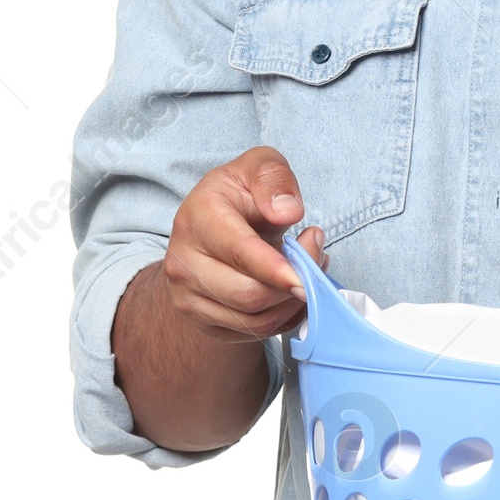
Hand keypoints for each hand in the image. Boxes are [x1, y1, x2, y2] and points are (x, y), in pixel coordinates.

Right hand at [159, 145, 326, 343]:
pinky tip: (292, 291)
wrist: (206, 232)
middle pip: (248, 295)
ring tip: (308, 271)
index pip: (240, 253)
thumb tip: (288, 212)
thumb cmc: (238, 196)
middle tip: (316, 256)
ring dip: (294, 302)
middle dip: (295, 284)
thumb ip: (274, 178)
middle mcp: (183, 262)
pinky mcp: (203, 322)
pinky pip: (255, 333)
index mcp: (197, 218)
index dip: (277, 269)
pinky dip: (285, 317)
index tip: (307, 275)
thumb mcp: (258, 166)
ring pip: (254, 320)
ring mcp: (188, 297)